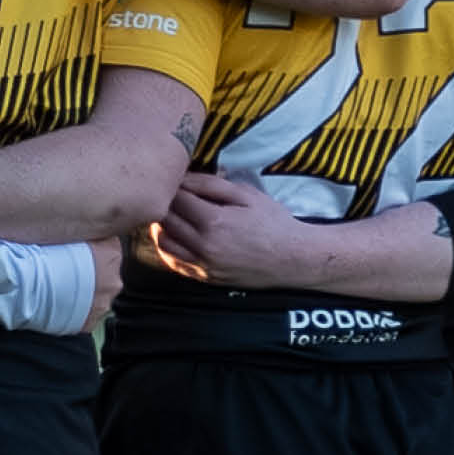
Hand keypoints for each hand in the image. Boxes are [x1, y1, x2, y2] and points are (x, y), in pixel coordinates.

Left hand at [145, 171, 313, 291]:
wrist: (293, 258)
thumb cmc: (273, 222)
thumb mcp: (246, 194)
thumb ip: (211, 184)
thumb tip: (184, 177)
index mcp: (214, 221)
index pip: (176, 199)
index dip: (173, 186)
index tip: (175, 180)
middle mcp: (204, 246)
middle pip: (165, 221)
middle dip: (163, 203)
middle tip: (168, 194)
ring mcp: (204, 265)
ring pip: (164, 244)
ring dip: (160, 227)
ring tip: (169, 214)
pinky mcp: (206, 277)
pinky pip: (175, 263)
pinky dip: (168, 248)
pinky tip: (174, 236)